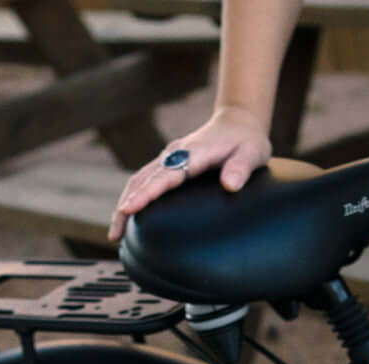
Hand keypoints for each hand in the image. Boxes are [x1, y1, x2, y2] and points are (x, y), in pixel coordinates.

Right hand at [108, 106, 271, 241]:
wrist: (238, 123)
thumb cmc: (246, 140)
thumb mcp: (253, 152)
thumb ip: (242, 168)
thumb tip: (230, 185)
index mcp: (194, 153)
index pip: (165, 176)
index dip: (146, 193)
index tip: (129, 208)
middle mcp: (176, 154)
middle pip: (143, 179)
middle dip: (126, 206)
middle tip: (115, 235)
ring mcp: (169, 158)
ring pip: (139, 179)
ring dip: (125, 204)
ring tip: (115, 234)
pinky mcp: (167, 164)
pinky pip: (144, 179)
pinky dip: (133, 197)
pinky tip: (127, 217)